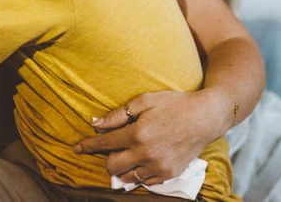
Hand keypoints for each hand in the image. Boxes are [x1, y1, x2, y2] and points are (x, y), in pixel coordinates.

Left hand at [74, 90, 221, 184]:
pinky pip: (145, 180)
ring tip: (126, 153)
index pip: (105, 144)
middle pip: (112, 167)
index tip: (76, 148)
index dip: (88, 146)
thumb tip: (95, 123)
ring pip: (127, 177)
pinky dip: (138, 172)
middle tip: (110, 146)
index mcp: (138, 134)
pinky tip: (141, 159)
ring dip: (122, 167)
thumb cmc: (173, 104)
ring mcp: (159, 167)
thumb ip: (118, 114)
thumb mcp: (144, 101)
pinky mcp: (169, 174)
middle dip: (106, 157)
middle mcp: (147, 154)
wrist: (205, 117)